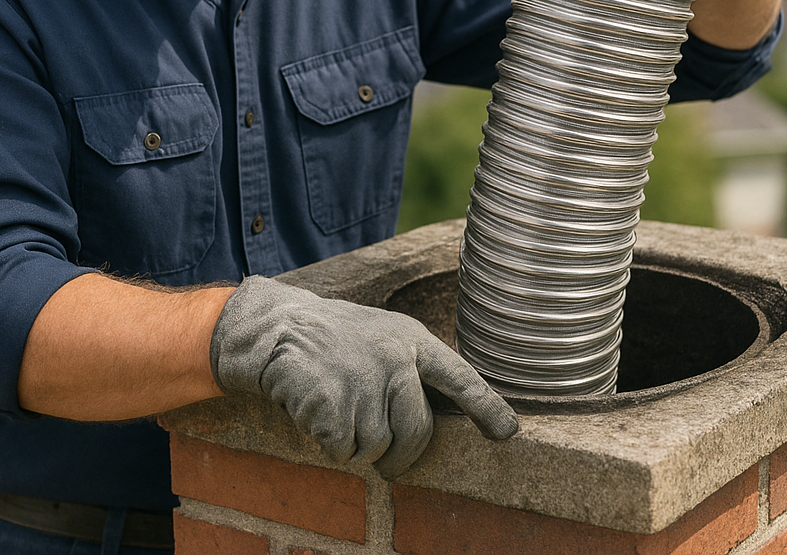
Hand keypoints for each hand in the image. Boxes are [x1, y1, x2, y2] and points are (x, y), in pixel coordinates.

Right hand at [210, 276, 518, 477]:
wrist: (278, 327)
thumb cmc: (336, 339)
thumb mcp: (382, 338)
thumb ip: (411, 369)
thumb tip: (439, 420)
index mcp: (412, 340)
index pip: (459, 377)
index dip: (486, 407)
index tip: (508, 433)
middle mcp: (395, 358)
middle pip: (416, 432)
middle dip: (401, 455)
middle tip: (386, 459)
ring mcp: (365, 378)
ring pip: (376, 446)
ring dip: (356, 442)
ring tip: (339, 406)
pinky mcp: (334, 401)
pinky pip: (343, 449)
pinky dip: (329, 442)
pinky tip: (318, 410)